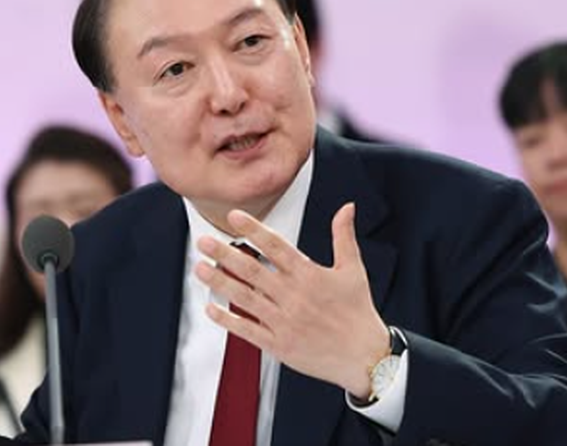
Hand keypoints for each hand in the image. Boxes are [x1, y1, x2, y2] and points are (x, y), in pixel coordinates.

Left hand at [194, 203, 389, 397]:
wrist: (366, 357)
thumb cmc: (359, 313)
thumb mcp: (354, 270)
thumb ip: (343, 237)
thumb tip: (346, 208)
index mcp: (309, 275)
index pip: (276, 246)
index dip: (253, 229)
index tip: (234, 217)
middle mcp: (293, 296)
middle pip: (252, 270)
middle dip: (225, 254)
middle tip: (203, 241)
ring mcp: (284, 321)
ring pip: (245, 298)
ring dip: (220, 282)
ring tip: (200, 268)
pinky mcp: (279, 345)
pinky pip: (248, 330)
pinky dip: (227, 320)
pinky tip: (210, 308)